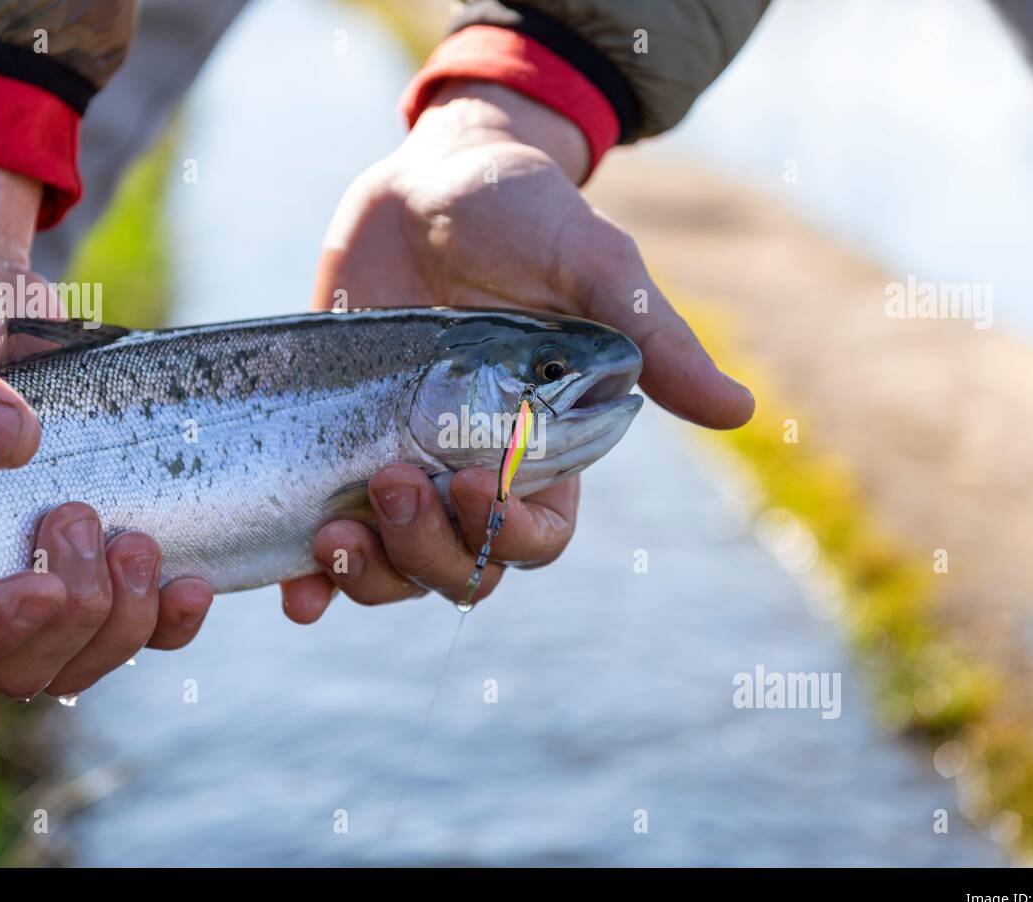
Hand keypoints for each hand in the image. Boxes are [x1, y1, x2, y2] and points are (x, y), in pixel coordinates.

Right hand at [0, 152, 211, 698]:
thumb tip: (11, 443)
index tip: (39, 586)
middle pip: (21, 667)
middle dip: (72, 614)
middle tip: (81, 516)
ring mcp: (42, 575)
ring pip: (86, 656)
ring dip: (125, 618)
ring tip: (138, 541)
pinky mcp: (103, 559)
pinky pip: (145, 629)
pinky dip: (173, 621)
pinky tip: (193, 582)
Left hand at [281, 82, 752, 621]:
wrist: (428, 180)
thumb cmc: (524, 213)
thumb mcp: (592, 263)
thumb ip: (652, 338)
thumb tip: (740, 410)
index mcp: (544, 445)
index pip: (538, 536)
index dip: (507, 536)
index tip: (467, 480)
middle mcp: (472, 467)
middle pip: (461, 565)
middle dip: (426, 550)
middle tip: (389, 479)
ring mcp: (401, 461)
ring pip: (393, 566)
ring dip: (365, 573)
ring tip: (328, 539)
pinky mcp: (337, 447)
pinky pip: (322, 535)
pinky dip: (308, 578)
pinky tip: (292, 591)